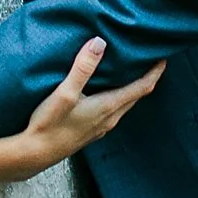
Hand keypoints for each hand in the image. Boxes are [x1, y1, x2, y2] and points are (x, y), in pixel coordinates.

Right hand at [20, 38, 164, 167]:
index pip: (142, 88)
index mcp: (108, 107)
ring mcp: (101, 126)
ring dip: (131, 87)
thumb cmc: (49, 125)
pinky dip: (117, 95)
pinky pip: (112, 109)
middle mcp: (110, 118)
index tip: (163, 57)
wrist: (34, 154)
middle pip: (136, 95)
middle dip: (145, 77)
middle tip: (148, 58)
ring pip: (124, 103)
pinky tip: (106, 89)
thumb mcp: (65, 92)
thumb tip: (99, 43)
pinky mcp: (90, 130)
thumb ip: (83, 68)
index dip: (155, 72)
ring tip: (129, 70)